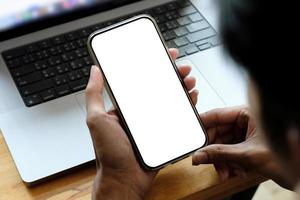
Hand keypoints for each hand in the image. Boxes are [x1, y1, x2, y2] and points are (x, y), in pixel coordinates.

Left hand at [85, 48, 198, 199]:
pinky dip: (186, 105)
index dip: (153, 66)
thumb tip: (94, 70)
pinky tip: (192, 97)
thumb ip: (94, 95)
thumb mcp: (96, 120)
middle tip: (181, 67)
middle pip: (159, 87)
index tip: (163, 55)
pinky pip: (177, 116)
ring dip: (182, 87)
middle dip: (172, 74)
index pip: (140, 80)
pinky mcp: (164, 132)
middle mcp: (140, 112)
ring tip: (189, 80)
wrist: (124, 180)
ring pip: (170, 99)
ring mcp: (153, 122)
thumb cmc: (108, 153)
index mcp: (125, 107)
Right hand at [192, 106, 290, 187]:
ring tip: (226, 172)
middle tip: (207, 161)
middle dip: (214, 151)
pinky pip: (230, 151)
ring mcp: (245, 133)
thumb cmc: (286, 154)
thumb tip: (199, 156)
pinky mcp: (247, 144)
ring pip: (222, 144)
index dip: (201, 127)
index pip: (216, 115)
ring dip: (222, 160)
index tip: (191, 138)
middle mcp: (244, 121)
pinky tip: (235, 171)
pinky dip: (230, 163)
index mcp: (246, 113)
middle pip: (217, 132)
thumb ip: (220, 154)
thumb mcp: (248, 155)